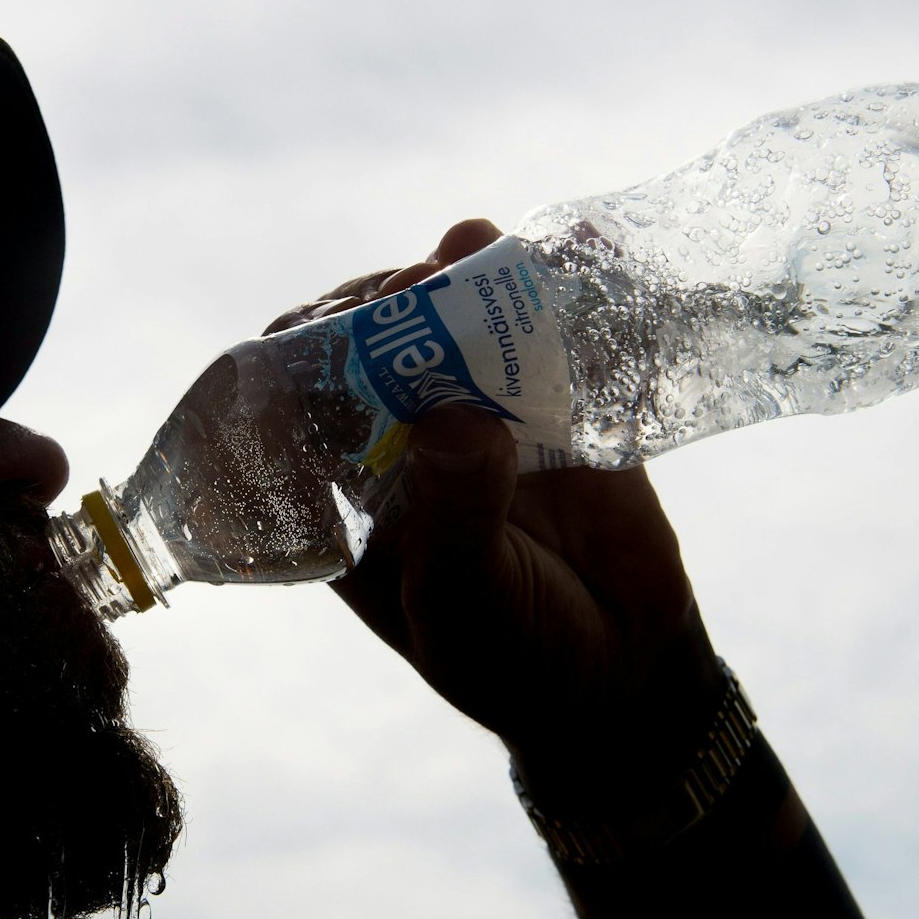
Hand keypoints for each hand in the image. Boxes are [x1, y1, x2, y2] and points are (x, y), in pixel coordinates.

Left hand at [298, 221, 725, 784]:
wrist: (627, 676)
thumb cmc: (516, 660)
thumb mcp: (468, 610)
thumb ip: (457, 524)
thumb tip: (450, 424)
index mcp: (344, 497)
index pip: (291, 407)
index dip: (300, 360)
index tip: (330, 333)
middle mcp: (400, 444)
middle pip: (367, 345)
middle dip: (382, 305)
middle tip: (411, 285)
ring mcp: (477, 413)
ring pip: (448, 321)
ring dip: (452, 274)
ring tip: (467, 249)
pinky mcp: (554, 401)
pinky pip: (543, 330)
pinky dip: (546, 280)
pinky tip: (556, 242)